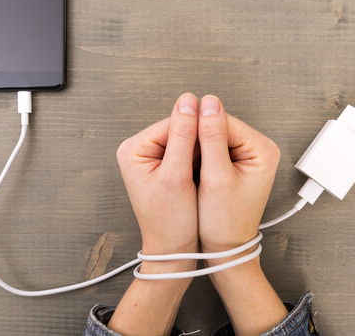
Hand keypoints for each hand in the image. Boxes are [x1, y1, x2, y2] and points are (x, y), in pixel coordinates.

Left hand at [108, 93, 199, 334]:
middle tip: (217, 159)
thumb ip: (183, 136)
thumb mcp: (177, 176)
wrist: (173, 253)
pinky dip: (201, 160)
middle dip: (200, 142)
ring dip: (202, 151)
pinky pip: (188, 153)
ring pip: (187, 141)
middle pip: (179, 129)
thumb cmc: (171, 223)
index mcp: (134, 149)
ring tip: (213, 167)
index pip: (173, 122)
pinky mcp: (165, 168)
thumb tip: (189, 100)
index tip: (220, 141)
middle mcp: (139, 150)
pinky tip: (209, 172)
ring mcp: (152, 159)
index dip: (199, 128)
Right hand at [195, 95, 287, 335]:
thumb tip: (207, 103)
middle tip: (181, 159)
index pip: (222, 120)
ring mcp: (248, 156)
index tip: (177, 143)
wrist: (225, 250)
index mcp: (262, 149)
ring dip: (197, 148)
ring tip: (186, 167)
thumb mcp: (216, 178)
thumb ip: (212, 138)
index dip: (196, 128)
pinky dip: (199, 157)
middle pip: (218, 127)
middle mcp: (259, 148)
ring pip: (213, 137)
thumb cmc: (224, 224)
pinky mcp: (236, 163)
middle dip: (197, 140)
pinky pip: (213, 149)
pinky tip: (192, 170)